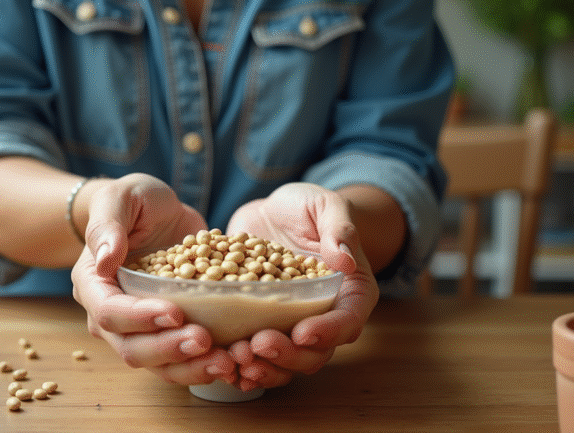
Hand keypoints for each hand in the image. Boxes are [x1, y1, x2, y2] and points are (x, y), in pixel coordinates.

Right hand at [71, 173, 235, 384]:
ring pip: (160, 364)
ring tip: (226, 362)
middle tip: (205, 341)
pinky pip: (183, 359)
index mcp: (94, 285)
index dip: (140, 318)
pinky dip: (205, 365)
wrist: (154, 212)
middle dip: (169, 349)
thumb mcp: (120, 199)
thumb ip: (108, 226)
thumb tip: (105, 260)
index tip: (175, 313)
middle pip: (133, 348)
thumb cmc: (132, 201)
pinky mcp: (169, 331)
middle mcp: (112, 315)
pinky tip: (233, 362)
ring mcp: (142, 328)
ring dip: (191, 367)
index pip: (109, 313)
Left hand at [225, 182, 379, 390]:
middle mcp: (323, 316)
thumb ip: (339, 230)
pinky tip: (224, 367)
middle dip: (287, 356)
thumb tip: (345, 259)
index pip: (347, 321)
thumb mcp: (326, 206)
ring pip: (285, 363)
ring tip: (237, 359)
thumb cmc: (309, 206)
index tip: (301, 333)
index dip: (327, 332)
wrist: (275, 211)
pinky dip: (242, 366)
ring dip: (263, 367)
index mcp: (350, 292)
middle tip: (258, 345)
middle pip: (315, 352)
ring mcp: (291, 325)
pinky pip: (257, 355)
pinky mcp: (262, 325)